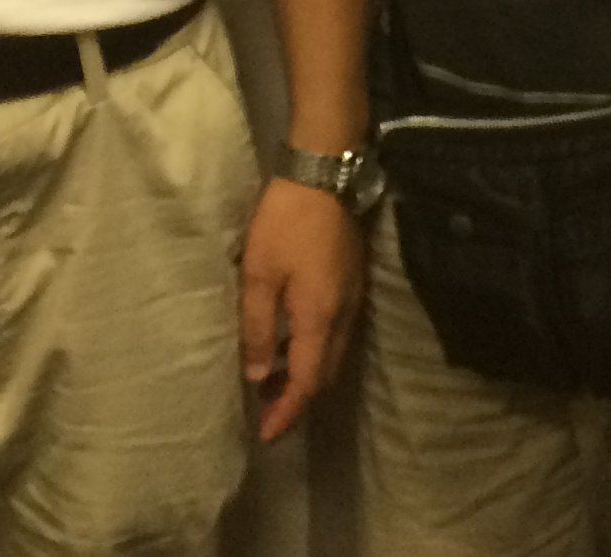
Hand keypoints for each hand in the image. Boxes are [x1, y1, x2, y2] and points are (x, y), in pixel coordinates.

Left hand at [239, 176, 363, 441]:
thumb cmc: (285, 222)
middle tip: (265, 413)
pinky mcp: (351, 281)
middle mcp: (343, 315)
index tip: (266, 436)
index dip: (288, 412)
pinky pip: (335, 333)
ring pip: (332, 354)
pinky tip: (290, 341)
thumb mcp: (258, 274)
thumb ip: (258, 327)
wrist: (325, 173)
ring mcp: (352, 297)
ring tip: (272, 381)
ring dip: (306, 375)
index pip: (307, 383)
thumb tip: (259, 375)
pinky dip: (313, 350)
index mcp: (320, 317)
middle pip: (325, 374)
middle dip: (297, 399)